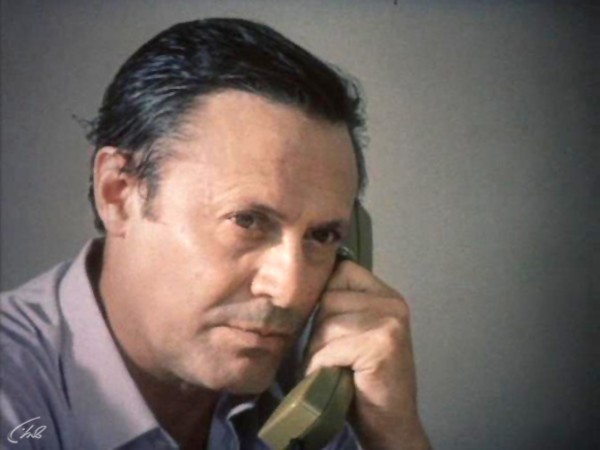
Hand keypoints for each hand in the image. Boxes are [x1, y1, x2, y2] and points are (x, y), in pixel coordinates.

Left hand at [305, 260, 429, 449]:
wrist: (390, 423)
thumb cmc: (364, 379)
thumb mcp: (355, 333)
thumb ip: (340, 308)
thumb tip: (300, 285)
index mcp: (386, 295)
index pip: (342, 272)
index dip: (325, 297)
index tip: (326, 326)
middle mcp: (392, 303)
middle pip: (329, 298)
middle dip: (319, 331)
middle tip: (329, 357)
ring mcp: (389, 322)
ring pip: (326, 324)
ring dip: (317, 351)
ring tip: (330, 368)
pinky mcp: (381, 345)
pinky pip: (329, 348)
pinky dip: (321, 367)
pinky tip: (333, 378)